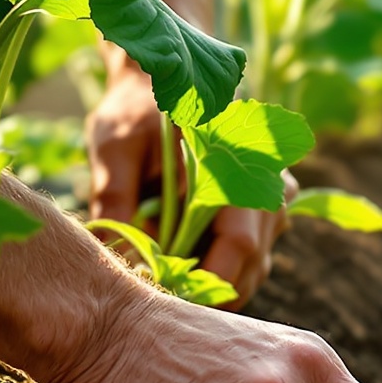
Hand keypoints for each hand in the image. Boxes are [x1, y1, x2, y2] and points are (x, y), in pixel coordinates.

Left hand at [86, 57, 289, 304]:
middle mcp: (268, 185)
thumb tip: (112, 258)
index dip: (206, 284)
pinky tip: (175, 271)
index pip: (240, 245)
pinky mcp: (259, 213)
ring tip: (163, 289)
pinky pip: (246, 258)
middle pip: (251, 266)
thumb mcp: (116, 145)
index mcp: (241, 164)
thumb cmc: (137, 107)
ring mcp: (269, 202)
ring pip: (252, 268)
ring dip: (212, 286)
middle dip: (206, 294)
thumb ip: (114, 198)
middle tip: (157, 307)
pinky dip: (214, 272)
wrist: (162, 75)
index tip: (165, 304)